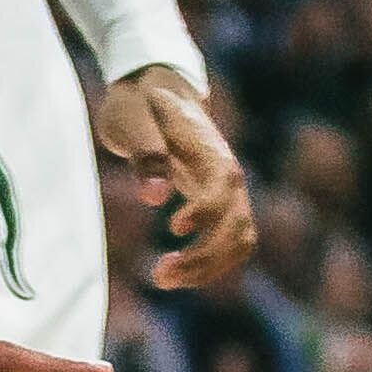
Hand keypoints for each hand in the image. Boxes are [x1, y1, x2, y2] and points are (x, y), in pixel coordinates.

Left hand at [94, 65, 256, 292]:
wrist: (159, 91)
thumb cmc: (141, 105)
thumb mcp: (132, 120)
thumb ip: (145, 154)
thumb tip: (154, 197)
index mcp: (210, 151)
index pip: (222, 189)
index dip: (205, 212)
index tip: (173, 227)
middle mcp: (228, 174)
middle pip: (236, 225)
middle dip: (203, 256)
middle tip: (159, 274)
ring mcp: (229, 192)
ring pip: (238, 241)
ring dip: (208, 268)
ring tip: (163, 279)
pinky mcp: (221, 204)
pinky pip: (231, 243)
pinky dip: (211, 265)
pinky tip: (179, 275)